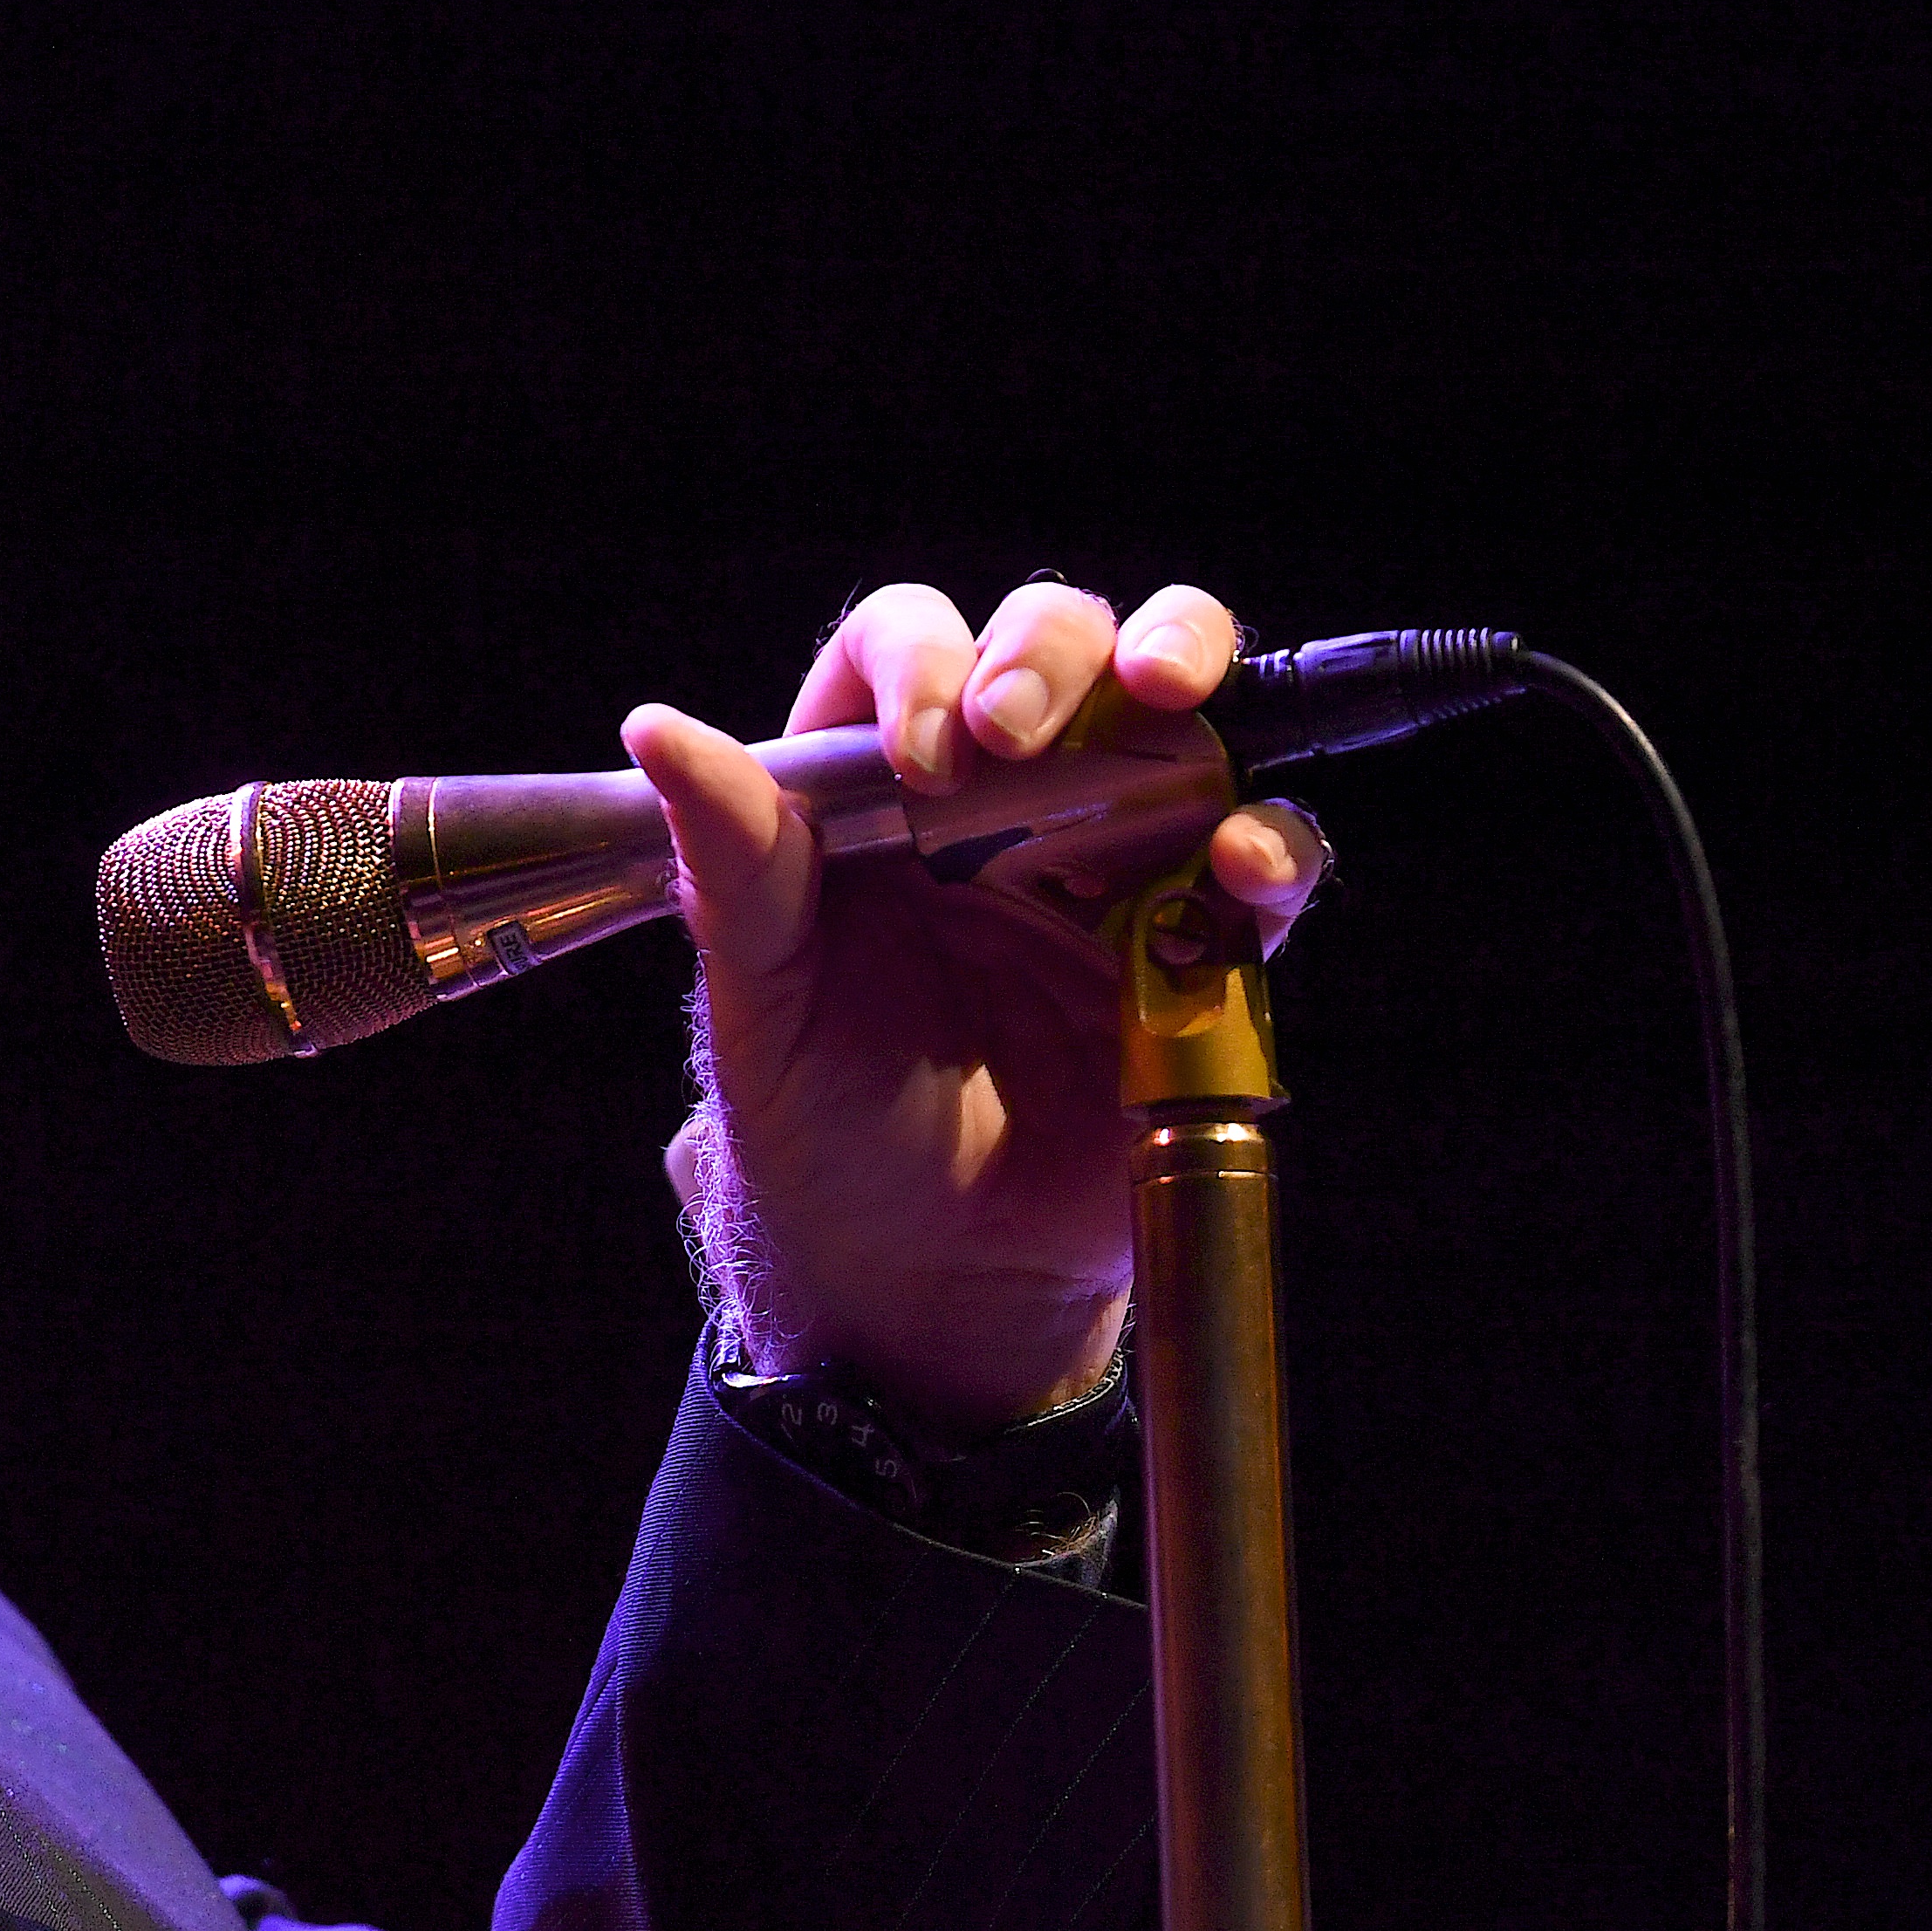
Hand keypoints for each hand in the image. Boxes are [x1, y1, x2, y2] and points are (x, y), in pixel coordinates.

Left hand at [631, 579, 1328, 1430]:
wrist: (922, 1286)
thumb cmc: (821, 1137)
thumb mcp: (759, 1005)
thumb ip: (733, 865)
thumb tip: (659, 730)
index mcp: (878, 796)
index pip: (909, 652)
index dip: (924, 665)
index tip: (925, 756)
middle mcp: (1005, 808)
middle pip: (1059, 647)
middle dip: (1058, 645)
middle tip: (1018, 725)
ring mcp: (1114, 870)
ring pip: (1177, 719)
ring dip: (1188, 670)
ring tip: (1171, 699)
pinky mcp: (1199, 953)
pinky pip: (1262, 866)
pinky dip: (1272, 843)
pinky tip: (1240, 863)